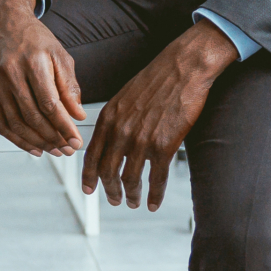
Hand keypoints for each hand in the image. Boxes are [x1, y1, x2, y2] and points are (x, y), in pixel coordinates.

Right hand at [0, 0, 84, 154]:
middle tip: (69, 149)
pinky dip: (18, 140)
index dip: (63, 126)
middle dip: (53, 138)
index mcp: (32, 62)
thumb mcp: (60, 55)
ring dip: (38, 142)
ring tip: (55, 150)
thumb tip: (77, 115)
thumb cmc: (35, 39)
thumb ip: (69, 86)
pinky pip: (2, 123)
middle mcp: (11, 74)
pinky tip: (34, 148)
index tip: (76, 140)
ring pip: (16, 124)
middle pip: (32, 117)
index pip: (49, 103)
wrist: (4, 24)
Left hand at [80, 19, 238, 210]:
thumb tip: (109, 139)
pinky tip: (154, 202)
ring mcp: (142, 140)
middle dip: (109, 190)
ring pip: (130, 179)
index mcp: (109, 118)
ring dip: (131, 195)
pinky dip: (154, 194)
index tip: (88, 189)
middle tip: (114, 200)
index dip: (88, 176)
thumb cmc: (157, 79)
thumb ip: (114, 119)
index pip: (91, 155)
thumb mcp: (124, 97)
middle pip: (108, 172)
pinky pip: (156, 179)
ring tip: (133, 202)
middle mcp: (121, 131)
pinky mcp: (164, 145)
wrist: (183, 68)